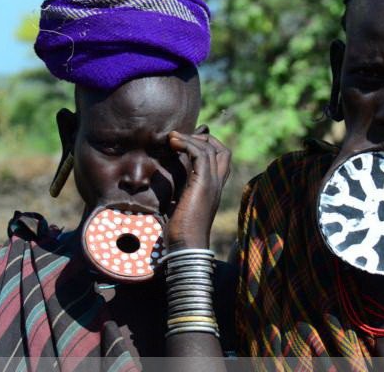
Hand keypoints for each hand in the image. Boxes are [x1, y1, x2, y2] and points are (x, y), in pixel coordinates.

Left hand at [166, 127, 230, 249]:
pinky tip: (173, 143)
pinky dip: (188, 143)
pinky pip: (201, 153)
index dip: (207, 147)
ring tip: (172, 137)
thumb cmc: (180, 232)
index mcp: (213, 189)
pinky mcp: (203, 184)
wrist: (186, 246)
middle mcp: (217, 184)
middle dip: (204, 138)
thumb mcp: (179, 205)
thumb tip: (160, 180)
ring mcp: (212, 183)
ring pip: (211, 149)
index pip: (221, 161)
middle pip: (223, 151)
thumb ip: (177, 191)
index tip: (185, 143)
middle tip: (181, 138)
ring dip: (191, 138)